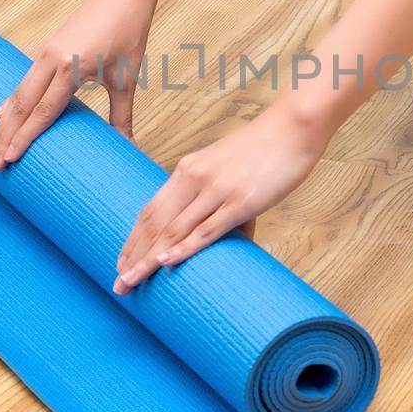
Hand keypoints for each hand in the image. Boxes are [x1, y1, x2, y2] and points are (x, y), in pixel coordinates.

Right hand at [0, 0, 154, 168]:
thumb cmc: (128, 33)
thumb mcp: (126, 79)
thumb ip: (122, 116)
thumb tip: (130, 148)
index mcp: (71, 68)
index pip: (42, 112)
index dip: (24, 138)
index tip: (9, 160)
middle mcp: (51, 60)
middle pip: (21, 106)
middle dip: (5, 137)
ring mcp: (45, 52)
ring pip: (18, 92)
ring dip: (3, 122)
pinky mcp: (45, 47)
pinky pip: (23, 80)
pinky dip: (10, 100)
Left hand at [112, 101, 331, 294]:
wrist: (293, 127)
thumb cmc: (264, 149)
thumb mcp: (227, 167)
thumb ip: (216, 197)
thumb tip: (221, 233)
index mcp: (187, 169)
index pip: (150, 210)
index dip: (133, 239)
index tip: (121, 262)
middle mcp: (195, 178)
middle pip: (155, 223)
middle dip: (133, 256)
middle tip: (119, 284)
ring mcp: (217, 190)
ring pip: (174, 230)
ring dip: (149, 260)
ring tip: (132, 282)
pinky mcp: (241, 201)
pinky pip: (207, 229)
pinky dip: (185, 248)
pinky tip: (167, 262)